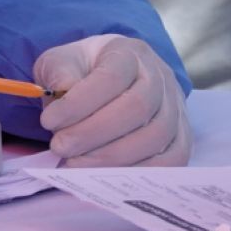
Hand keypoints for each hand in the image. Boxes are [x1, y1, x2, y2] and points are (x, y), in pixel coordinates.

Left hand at [35, 35, 189, 165]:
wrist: (111, 79)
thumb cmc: (83, 72)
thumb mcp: (62, 61)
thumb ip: (59, 73)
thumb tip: (64, 93)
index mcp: (130, 52)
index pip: (112, 76)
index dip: (79, 103)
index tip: (48, 121)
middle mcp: (160, 76)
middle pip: (137, 107)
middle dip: (93, 133)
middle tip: (60, 147)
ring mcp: (175, 107)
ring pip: (156, 136)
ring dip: (112, 157)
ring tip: (76, 164)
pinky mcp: (181, 136)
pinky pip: (173, 159)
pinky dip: (140, 173)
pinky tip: (107, 177)